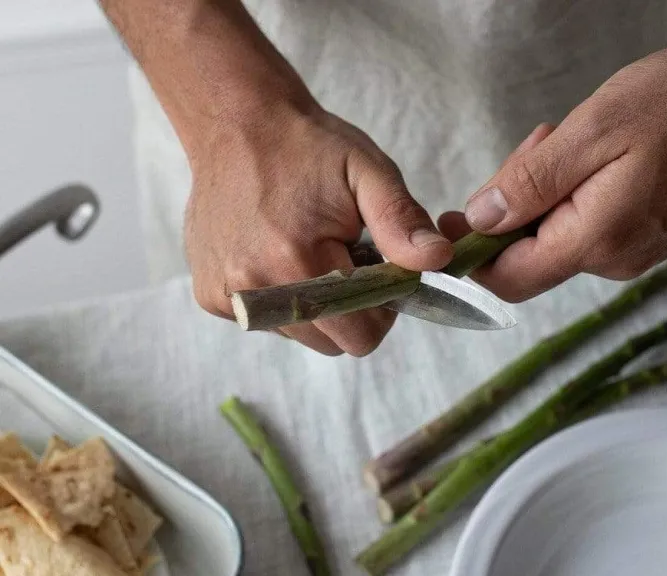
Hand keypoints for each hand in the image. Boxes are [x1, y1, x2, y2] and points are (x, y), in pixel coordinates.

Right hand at [185, 104, 452, 354]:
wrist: (235, 123)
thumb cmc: (308, 148)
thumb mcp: (367, 172)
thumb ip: (402, 221)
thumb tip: (438, 259)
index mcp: (296, 261)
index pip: (360, 336)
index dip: (379, 310)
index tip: (375, 269)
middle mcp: (255, 287)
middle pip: (332, 343)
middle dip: (350, 310)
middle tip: (343, 258)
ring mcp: (228, 295)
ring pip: (301, 335)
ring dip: (316, 306)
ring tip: (308, 252)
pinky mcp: (211, 295)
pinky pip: (268, 322)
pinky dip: (283, 299)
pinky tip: (276, 255)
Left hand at [443, 39, 666, 301]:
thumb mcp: (596, 130)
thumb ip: (532, 182)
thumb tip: (481, 221)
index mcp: (595, 242)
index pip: (508, 278)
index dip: (470, 253)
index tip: (453, 214)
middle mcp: (613, 262)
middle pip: (530, 256)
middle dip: (514, 205)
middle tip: (537, 142)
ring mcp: (634, 253)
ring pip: (560, 237)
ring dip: (548, 192)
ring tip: (572, 137)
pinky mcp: (649, 237)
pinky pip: (591, 226)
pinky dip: (577, 193)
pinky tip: (598, 153)